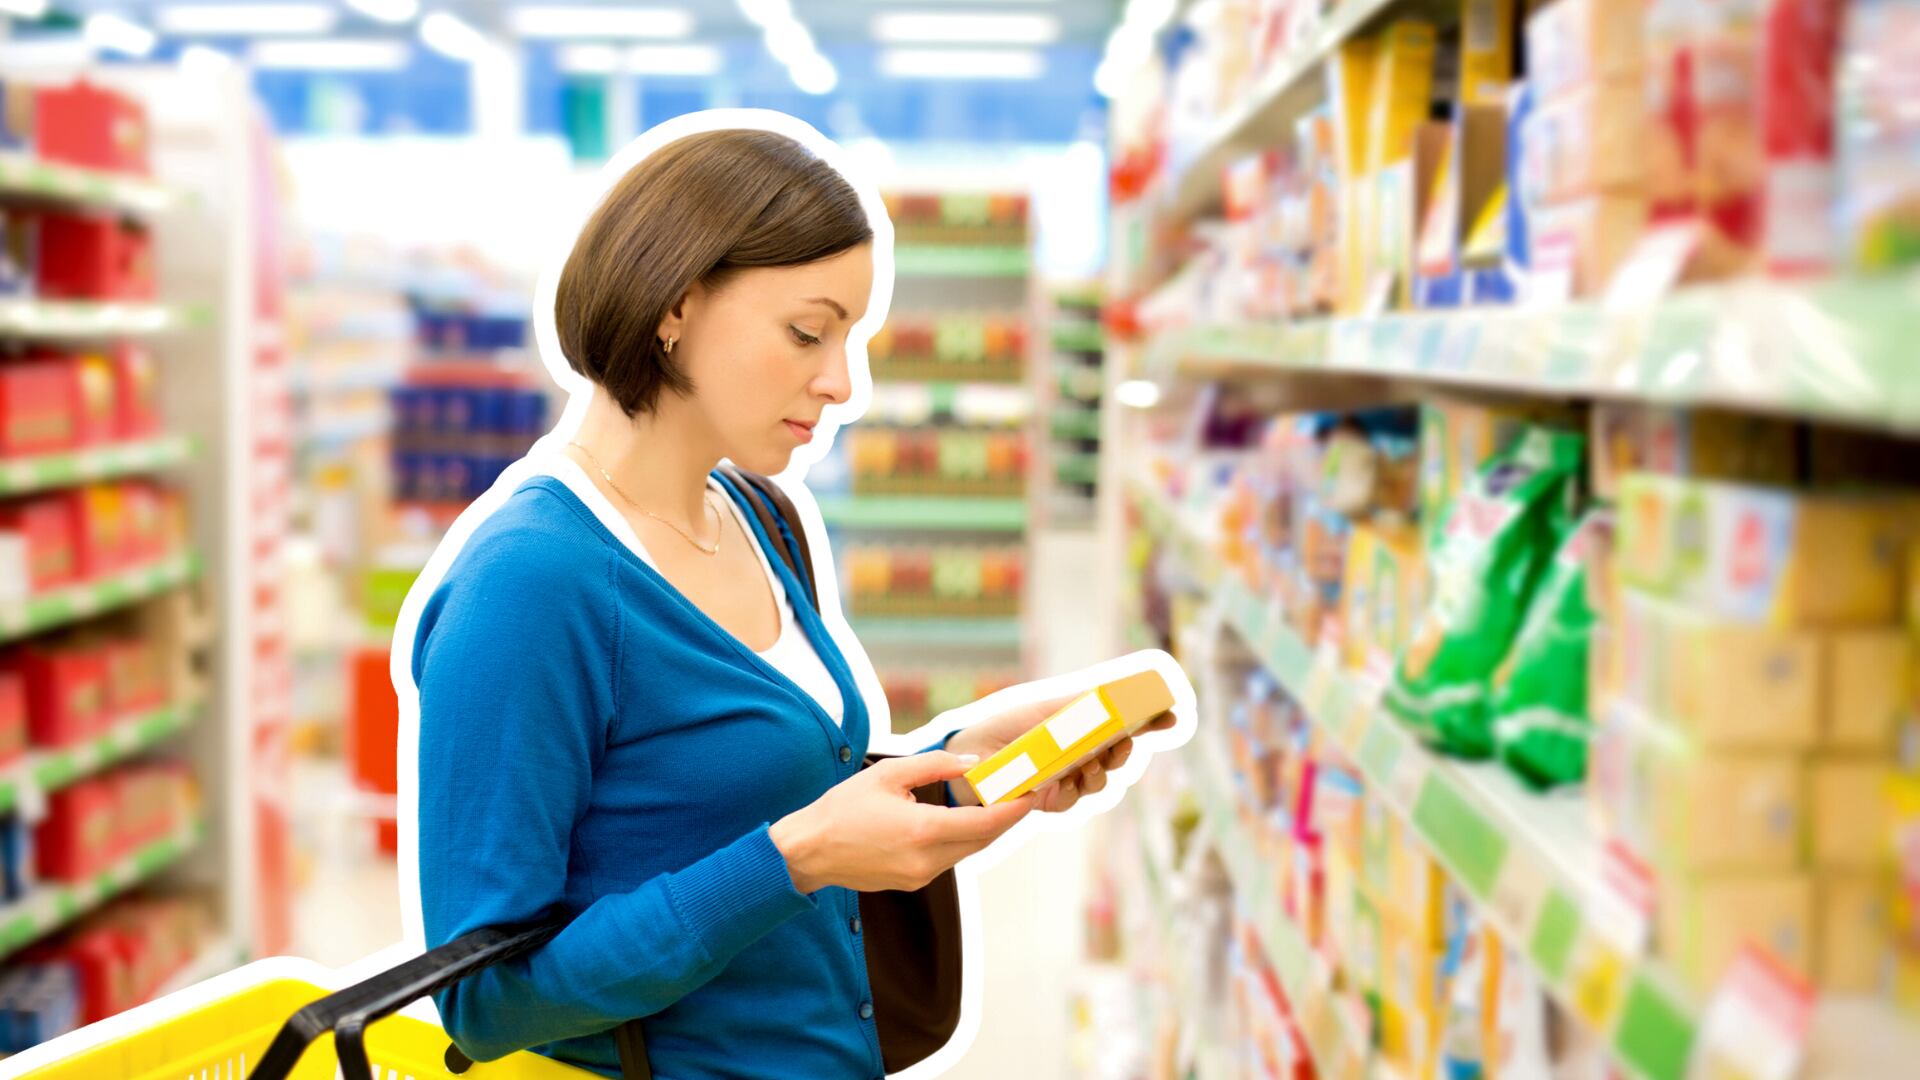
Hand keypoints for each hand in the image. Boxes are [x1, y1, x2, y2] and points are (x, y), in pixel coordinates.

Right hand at [769, 751, 1034, 893]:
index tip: (1032, 793)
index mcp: (922, 831)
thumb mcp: (888, 774)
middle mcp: (926, 860)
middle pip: (983, 840)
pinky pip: (948, 860)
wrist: (808, 852)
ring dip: (984, 830)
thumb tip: (971, 763)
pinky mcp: (911, 883)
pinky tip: (962, 821)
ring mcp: (919, 876)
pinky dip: (961, 840)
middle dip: (1005, 818)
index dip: (1014, 809)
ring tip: (997, 803)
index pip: (986, 824)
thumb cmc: (842, 809)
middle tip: (1022, 793)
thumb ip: (933, 766)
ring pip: (967, 852)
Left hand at [945, 694, 1177, 812]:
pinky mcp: (1048, 800)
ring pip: (1099, 783)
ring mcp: (1067, 779)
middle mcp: (1080, 755)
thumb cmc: (1008, 726)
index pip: (1124, 727)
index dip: (1149, 723)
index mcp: (1083, 729)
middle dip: (1123, 752)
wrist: (972, 752)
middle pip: (1117, 758)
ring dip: (1097, 773)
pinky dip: (1066, 791)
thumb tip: (1121, 695)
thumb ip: (1084, 707)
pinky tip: (1056, 783)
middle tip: (1120, 744)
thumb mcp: (1049, 711)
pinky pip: (1069, 801)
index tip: (1169, 714)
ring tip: (1085, 764)